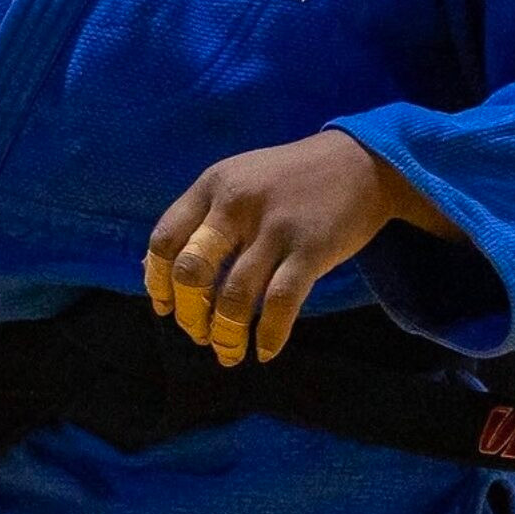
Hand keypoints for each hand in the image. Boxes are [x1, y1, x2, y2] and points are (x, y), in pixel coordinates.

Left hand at [144, 130, 461, 366]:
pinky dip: (268, 336)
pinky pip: (279, 305)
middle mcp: (237, 203)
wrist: (360, 162)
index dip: (158, 282)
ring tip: (228, 351)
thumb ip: (201, 217)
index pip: (165, 240)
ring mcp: (274, 226)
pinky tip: (265, 350)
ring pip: (233, 298)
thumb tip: (154, 271)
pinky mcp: (310, 249)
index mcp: (213, 184)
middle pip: (192, 273)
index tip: (166, 308)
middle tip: (199, 332)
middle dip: (189, 314)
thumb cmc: (290, 178)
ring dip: (225, 336)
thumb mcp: (238, 181)